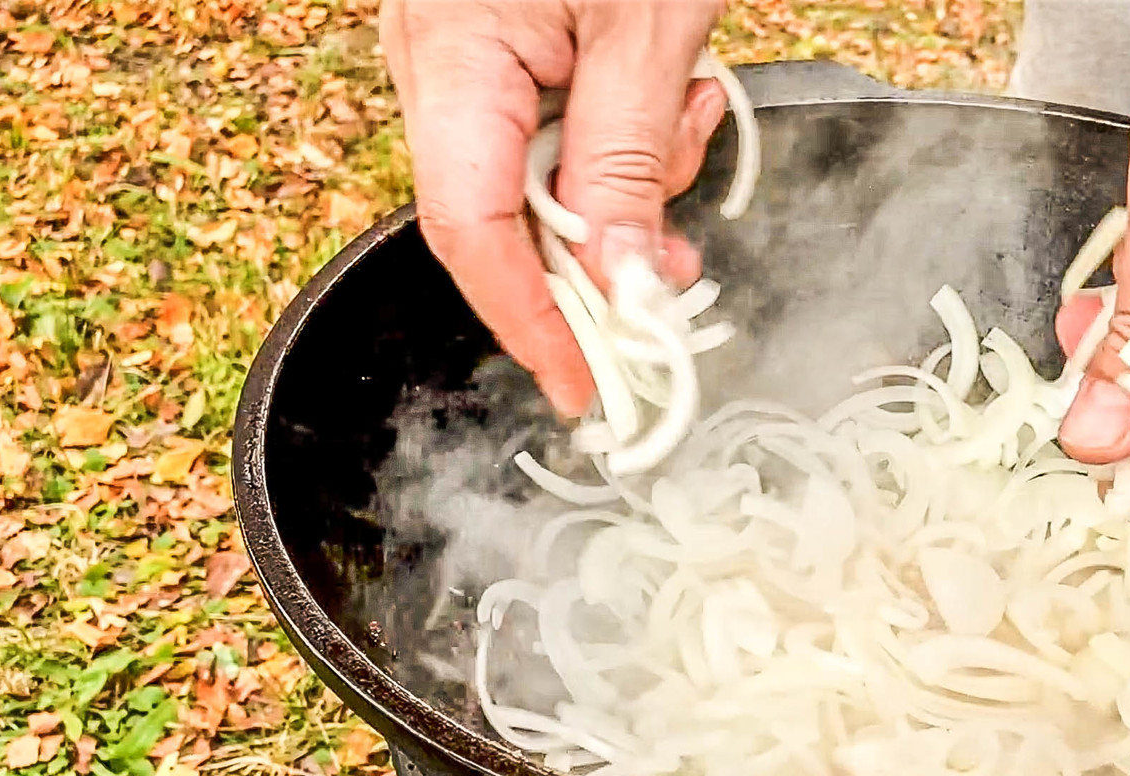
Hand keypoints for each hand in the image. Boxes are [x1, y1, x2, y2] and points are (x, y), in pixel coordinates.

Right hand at [381, 0, 726, 416]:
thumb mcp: (646, 32)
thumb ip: (628, 164)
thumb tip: (621, 288)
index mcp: (451, 61)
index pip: (473, 235)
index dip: (533, 324)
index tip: (594, 387)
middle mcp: (438, 70)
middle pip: (511, 219)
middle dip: (610, 246)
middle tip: (686, 258)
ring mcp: (466, 62)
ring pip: (544, 183)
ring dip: (635, 180)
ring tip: (690, 107)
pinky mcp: (503, 55)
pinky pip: (555, 135)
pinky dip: (623, 139)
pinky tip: (669, 92)